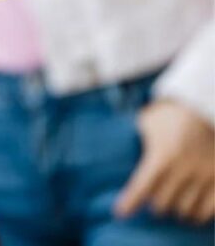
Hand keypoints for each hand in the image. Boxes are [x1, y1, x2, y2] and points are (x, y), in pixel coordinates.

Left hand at [115, 100, 214, 223]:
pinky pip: (210, 210)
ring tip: (174, 203)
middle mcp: (184, 168)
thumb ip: (137, 139)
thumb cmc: (172, 115)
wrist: (205, 107)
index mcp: (162, 155)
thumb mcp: (148, 122)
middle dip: (156, 204)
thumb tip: (115, 147)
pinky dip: (201, 213)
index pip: (141, 187)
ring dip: (178, 209)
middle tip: (155, 199)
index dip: (130, 202)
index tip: (120, 213)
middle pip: (162, 204)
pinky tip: (195, 208)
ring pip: (186, 210)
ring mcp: (206, 175)